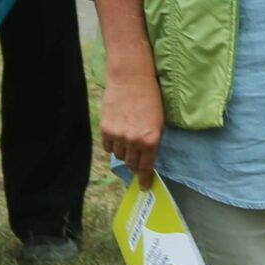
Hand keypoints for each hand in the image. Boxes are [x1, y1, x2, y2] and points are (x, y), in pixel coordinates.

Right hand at [100, 42, 165, 185]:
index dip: (145, 179)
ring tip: (127, 139)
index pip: (146, 167)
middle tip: (136, 159)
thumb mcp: (159, 122)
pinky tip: (117, 134)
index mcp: (151, 140)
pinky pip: (107, 146)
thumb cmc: (150, 97)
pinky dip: (112, 144)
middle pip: (131, 163)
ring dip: (123, 152)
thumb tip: (146, 160)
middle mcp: (134, 141)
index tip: (144, 186)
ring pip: (119, 155)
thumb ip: (152, 142)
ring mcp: (118, 136)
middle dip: (134, 163)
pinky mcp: (105, 129)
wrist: (131, 78)